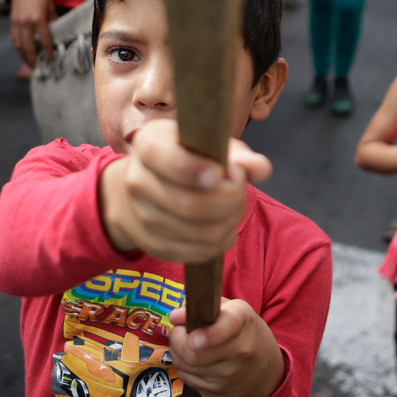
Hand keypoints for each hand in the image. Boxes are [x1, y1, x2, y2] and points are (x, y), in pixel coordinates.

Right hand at [9, 0, 54, 64]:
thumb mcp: (50, 6)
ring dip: (24, 56)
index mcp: (37, 18)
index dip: (48, 51)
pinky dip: (18, 47)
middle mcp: (25, 22)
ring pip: (19, 45)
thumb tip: (55, 34)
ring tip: (30, 64)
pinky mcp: (12, 21)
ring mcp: (17, 22)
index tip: (51, 58)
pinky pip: (14, 38)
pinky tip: (22, 52)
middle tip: (39, 68)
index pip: (44, 40)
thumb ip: (52, 21)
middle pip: (29, 46)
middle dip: (34, 59)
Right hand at [101, 119, 270, 262]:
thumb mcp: (207, 143)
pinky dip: (221, 241)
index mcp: (149, 144)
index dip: (197, 170)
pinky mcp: (152, 245)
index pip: (169, 161)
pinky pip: (198, 252)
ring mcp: (141, 216)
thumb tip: (259, 167)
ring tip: (234, 204)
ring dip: (230, 221)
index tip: (220, 172)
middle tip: (239, 186)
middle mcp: (137, 181)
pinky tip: (224, 224)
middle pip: (191, 205)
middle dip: (230, 200)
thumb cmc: (185, 156)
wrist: (144, 184)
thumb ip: (237, 154)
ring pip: (200, 233)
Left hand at [167, 298, 284, 396]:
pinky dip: (185, 369)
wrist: (266, 371)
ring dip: (177, 353)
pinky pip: (187, 380)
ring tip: (188, 345)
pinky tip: (197, 361)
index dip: (209, 334)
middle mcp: (239, 352)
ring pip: (184, 366)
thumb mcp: (232, 310)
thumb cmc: (243, 332)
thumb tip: (175, 317)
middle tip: (181, 332)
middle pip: (193, 354)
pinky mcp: (218, 395)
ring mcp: (228, 378)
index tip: (193, 339)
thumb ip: (203, 307)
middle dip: (176, 339)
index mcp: (243, 322)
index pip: (227, 327)